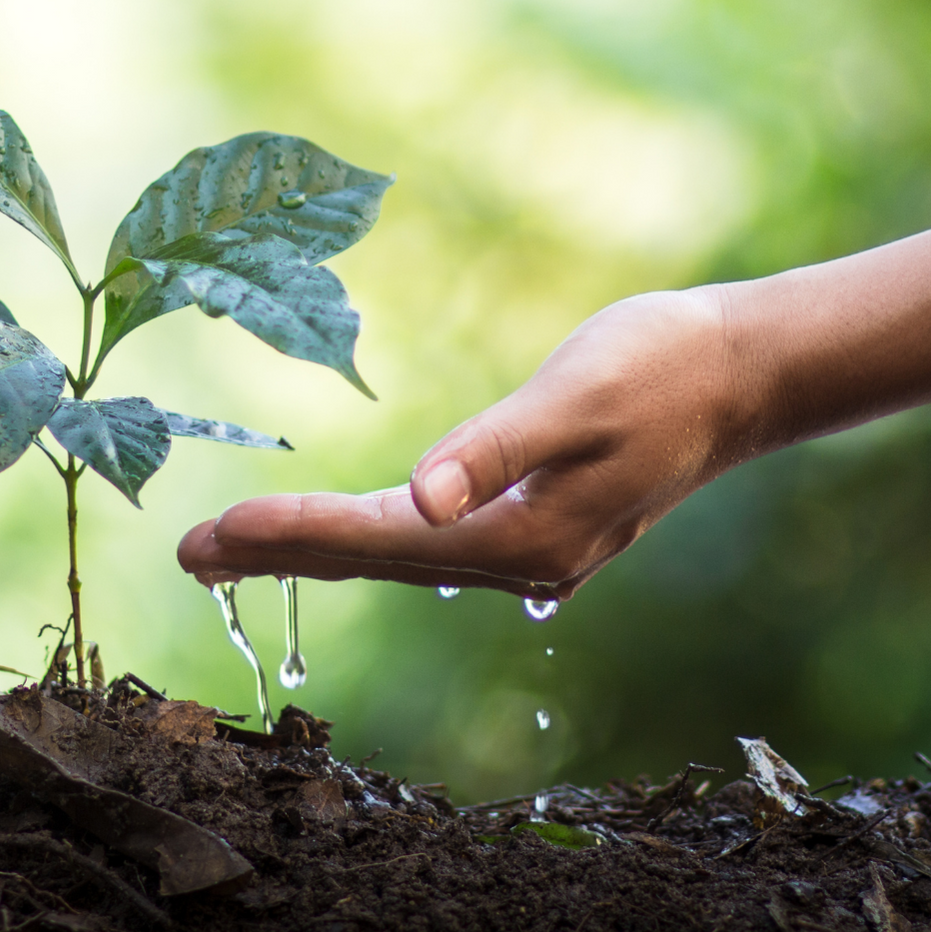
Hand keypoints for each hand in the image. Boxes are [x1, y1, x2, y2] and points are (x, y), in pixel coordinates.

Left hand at [178, 286, 744, 597]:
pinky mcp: (536, 528)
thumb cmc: (662, 368)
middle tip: (189, 556)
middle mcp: (521, 564)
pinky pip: (427, 545)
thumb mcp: (577, 396)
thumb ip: (496, 449)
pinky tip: (343, 535)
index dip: (291, 530)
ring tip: (238, 550)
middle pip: (374, 561)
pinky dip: (366, 538)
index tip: (211, 531)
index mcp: (522, 536)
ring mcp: (531, 554)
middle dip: (279, 554)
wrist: (741, 375)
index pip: (378, 538)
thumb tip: (421, 499)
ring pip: (396, 557)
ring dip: (314, 550)